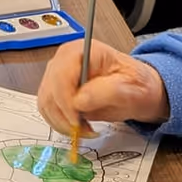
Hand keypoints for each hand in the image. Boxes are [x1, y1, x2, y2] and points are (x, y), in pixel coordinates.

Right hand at [37, 38, 169, 133]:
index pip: (62, 74)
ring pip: (46, 103)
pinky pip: (48, 110)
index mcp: (83, 51)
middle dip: (64, 115)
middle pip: (50, 90)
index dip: (66, 100)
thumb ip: (107, 91)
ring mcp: (57, 75)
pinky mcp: (54, 90)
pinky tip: (78, 126)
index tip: (77, 120)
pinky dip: (60, 123)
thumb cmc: (135, 83)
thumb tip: (79, 101)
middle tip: (84, 130)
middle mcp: (64, 60)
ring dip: (62, 122)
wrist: (134, 89)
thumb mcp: (132, 87)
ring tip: (85, 129)